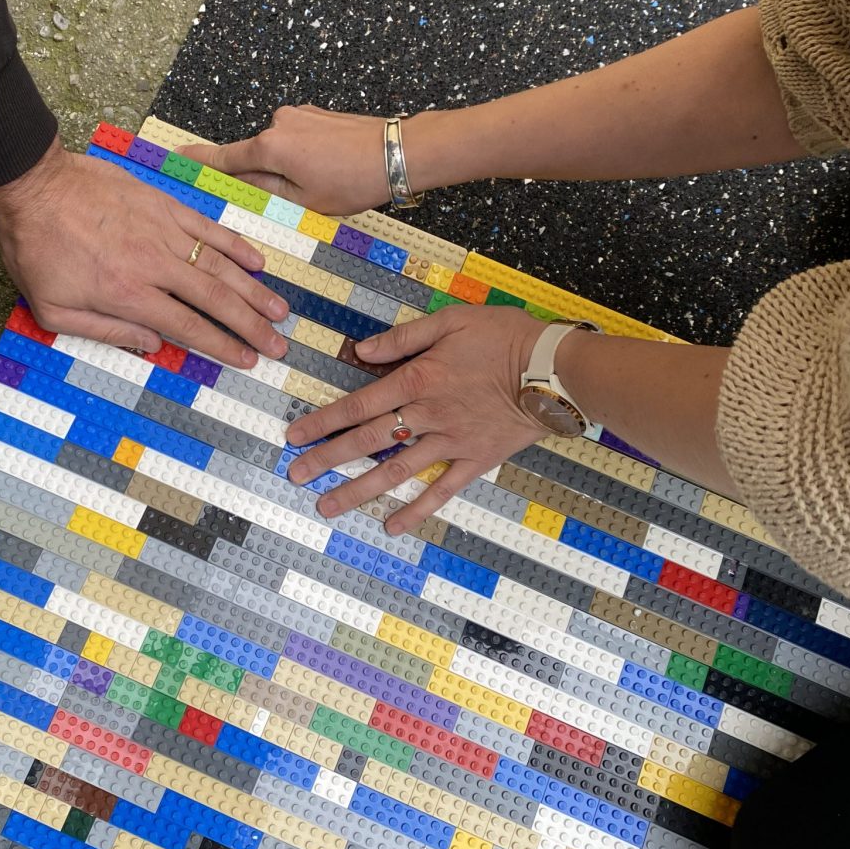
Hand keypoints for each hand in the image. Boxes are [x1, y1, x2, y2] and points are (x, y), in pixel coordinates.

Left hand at [0, 141, 291, 366]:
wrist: (32, 188)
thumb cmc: (36, 251)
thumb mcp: (53, 310)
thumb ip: (105, 331)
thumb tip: (151, 346)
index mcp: (128, 294)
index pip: (188, 326)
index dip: (222, 346)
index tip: (247, 359)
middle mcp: (153, 264)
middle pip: (215, 299)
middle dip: (251, 325)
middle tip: (278, 344)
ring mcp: (162, 231)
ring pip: (219, 265)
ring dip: (253, 290)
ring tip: (279, 310)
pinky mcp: (163, 205)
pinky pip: (207, 229)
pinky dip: (235, 246)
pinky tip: (256, 262)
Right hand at [180, 104, 389, 215]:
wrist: (398, 153)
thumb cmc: (354, 181)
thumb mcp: (304, 201)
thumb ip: (265, 191)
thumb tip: (239, 184)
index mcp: (270, 147)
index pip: (224, 157)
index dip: (200, 161)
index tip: (177, 158)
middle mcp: (279, 123)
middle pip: (254, 155)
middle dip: (263, 176)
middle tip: (290, 197)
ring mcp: (299, 115)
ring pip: (278, 148)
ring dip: (288, 167)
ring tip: (321, 184)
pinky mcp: (315, 114)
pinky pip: (297, 139)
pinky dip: (303, 155)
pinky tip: (327, 169)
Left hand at [285, 305, 545, 532]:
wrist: (554, 369)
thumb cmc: (504, 337)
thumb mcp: (451, 321)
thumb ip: (403, 338)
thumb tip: (361, 349)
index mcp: (417, 379)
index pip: (358, 404)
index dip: (323, 421)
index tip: (295, 436)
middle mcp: (427, 415)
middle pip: (368, 442)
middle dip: (327, 459)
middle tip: (296, 476)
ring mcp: (451, 442)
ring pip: (396, 471)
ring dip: (359, 490)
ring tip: (328, 507)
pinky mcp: (476, 460)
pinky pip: (442, 490)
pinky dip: (416, 510)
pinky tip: (392, 526)